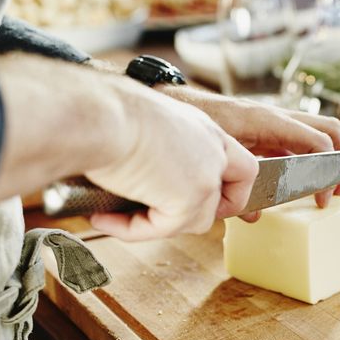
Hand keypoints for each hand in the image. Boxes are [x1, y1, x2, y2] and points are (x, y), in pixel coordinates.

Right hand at [86, 82, 258, 239]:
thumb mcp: (144, 127)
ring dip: (156, 223)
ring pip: (195, 221)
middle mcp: (212, 151)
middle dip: (211, 214)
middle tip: (169, 219)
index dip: (228, 187)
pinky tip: (104, 217)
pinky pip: (162, 229)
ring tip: (118, 213)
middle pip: (234, 195)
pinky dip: (131, 229)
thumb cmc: (108, 110)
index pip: (239, 164)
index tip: (205, 198)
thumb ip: (157, 152)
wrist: (100, 114)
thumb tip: (138, 173)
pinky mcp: (188, 201)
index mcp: (204, 129)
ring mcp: (205, 178)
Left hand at [161, 86, 339, 219]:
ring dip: (326, 160)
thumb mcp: (216, 153)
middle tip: (338, 193)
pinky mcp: (265, 129)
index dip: (327, 171)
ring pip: (316, 134)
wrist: (173, 100)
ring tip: (325, 191)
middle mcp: (276, 116)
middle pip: (329, 129)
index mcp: (267, 120)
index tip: (321, 199)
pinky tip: (295, 187)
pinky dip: (303, 162)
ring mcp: (273, 121)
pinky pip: (295, 143)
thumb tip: (254, 215)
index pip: (318, 140)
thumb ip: (235, 184)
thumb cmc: (192, 121)